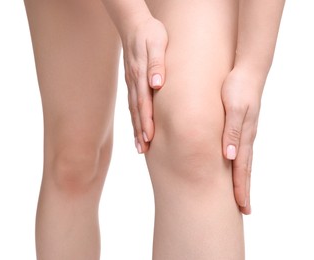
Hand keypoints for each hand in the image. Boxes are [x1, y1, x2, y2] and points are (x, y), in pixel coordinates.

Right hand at [120, 16, 167, 153]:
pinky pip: (132, 104)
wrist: (134, 24)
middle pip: (137, 111)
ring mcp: (131, 84)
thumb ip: (156, 64)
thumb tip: (156, 84)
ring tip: (140, 146)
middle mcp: (134, 83)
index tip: (149, 137)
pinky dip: (134, 119)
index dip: (146, 121)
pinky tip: (137, 128)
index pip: (144, 103)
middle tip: (144, 149)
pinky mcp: (132, 83)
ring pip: (133, 111)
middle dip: (140, 131)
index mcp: (141, 75)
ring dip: (136, 129)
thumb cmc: (150, 33)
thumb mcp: (157, 43)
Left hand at [221, 67, 265, 214]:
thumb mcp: (233, 108)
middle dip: (243, 189)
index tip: (241, 206)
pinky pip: (239, 150)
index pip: (241, 168)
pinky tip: (234, 166)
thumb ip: (231, 132)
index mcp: (243, 136)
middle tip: (244, 208)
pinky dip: (238, 164)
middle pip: (244, 169)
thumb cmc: (238, 88)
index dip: (240, 188)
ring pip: (242, 161)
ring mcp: (243, 133)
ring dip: (241, 179)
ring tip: (239, 192)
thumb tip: (229, 156)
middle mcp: (244, 138)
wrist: (247, 71)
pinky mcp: (240, 126)